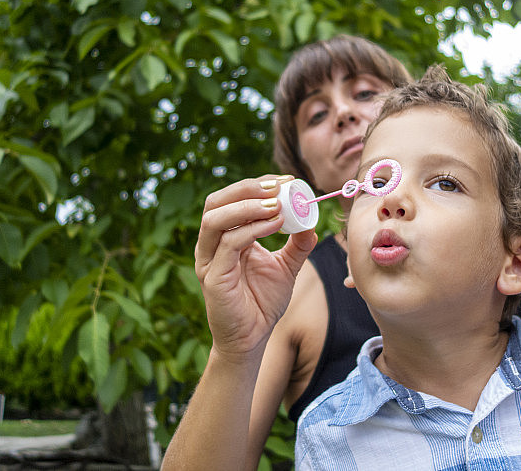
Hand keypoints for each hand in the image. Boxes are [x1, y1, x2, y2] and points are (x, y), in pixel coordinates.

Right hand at [194, 175, 316, 358]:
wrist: (252, 339)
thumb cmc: (262, 302)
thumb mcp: (286, 267)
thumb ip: (297, 244)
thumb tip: (312, 222)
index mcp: (225, 237)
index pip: (231, 199)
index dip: (257, 185)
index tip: (286, 181)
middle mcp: (211, 245)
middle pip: (216, 201)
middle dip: (246, 189)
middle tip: (277, 187)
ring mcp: (208, 260)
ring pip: (215, 219)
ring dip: (246, 205)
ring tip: (276, 205)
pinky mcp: (213, 277)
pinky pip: (228, 244)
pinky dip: (251, 229)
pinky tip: (275, 224)